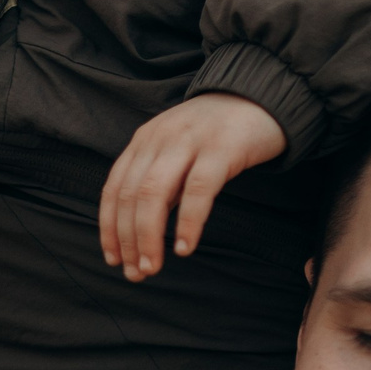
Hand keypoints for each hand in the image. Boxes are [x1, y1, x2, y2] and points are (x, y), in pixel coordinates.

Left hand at [100, 93, 286, 281]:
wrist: (262, 96)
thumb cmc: (216, 134)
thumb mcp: (176, 152)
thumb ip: (158, 182)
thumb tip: (139, 230)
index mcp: (144, 142)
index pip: (114, 189)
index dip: (109, 227)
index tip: (113, 259)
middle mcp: (159, 139)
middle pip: (130, 195)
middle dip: (127, 239)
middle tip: (135, 273)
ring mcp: (189, 142)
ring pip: (154, 194)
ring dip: (148, 236)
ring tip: (152, 267)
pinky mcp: (222, 148)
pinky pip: (198, 190)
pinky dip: (188, 222)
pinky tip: (183, 248)